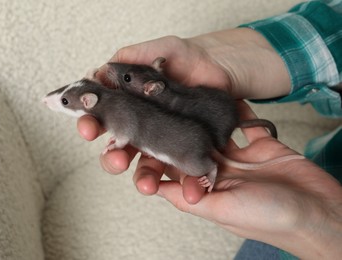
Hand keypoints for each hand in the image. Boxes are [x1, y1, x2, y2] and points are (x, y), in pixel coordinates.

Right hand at [78, 28, 291, 200]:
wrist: (219, 67)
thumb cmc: (183, 58)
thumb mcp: (156, 50)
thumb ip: (130, 58)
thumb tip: (99, 72)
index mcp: (125, 106)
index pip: (100, 119)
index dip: (90, 125)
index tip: (88, 129)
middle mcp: (139, 128)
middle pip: (118, 150)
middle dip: (113, 158)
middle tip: (117, 159)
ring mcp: (162, 143)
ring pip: (145, 167)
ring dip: (143, 178)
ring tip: (147, 185)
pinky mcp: (184, 152)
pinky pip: (179, 170)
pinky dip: (181, 183)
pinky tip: (184, 189)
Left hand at [156, 102, 341, 258]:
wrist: (318, 212)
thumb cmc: (268, 219)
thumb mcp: (221, 210)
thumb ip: (187, 198)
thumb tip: (152, 188)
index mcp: (209, 189)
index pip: (178, 168)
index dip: (162, 152)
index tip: (147, 131)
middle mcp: (223, 172)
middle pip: (197, 146)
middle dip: (182, 128)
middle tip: (165, 103)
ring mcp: (243, 158)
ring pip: (219, 132)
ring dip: (208, 116)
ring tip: (190, 95)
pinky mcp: (264, 145)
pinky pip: (248, 123)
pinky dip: (239, 110)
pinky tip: (225, 94)